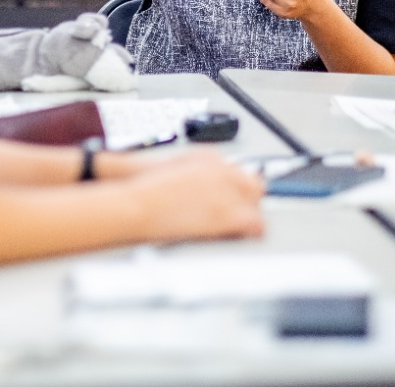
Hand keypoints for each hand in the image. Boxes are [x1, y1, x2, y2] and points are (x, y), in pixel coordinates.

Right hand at [133, 151, 264, 241]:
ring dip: (249, 215)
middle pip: (253, 185)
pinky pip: (255, 223)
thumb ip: (196, 176)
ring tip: (238, 228)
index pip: (239, 172)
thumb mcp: (173, 170)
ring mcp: (229, 192)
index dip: (237, 191)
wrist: (139, 205)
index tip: (234, 201)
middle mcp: (224, 171)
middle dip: (248, 201)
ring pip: (256, 204)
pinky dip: (251, 231)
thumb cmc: (147, 192)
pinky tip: (242, 236)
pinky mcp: (230, 214)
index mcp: (211, 158)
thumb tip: (207, 191)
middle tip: (240, 215)